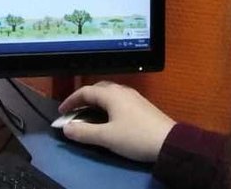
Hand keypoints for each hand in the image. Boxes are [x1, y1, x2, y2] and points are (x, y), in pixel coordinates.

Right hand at [57, 81, 175, 162]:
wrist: (168, 141)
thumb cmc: (135, 137)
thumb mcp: (106, 137)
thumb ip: (84, 132)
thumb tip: (66, 128)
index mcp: (111, 94)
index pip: (85, 91)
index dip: (71, 101)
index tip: (62, 112)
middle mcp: (122, 91)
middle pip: (97, 89)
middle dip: (83, 99)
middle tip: (74, 112)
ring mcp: (133, 97)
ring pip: (109, 94)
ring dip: (96, 102)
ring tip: (89, 115)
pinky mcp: (141, 105)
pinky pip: (118, 100)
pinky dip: (107, 106)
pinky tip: (108, 118)